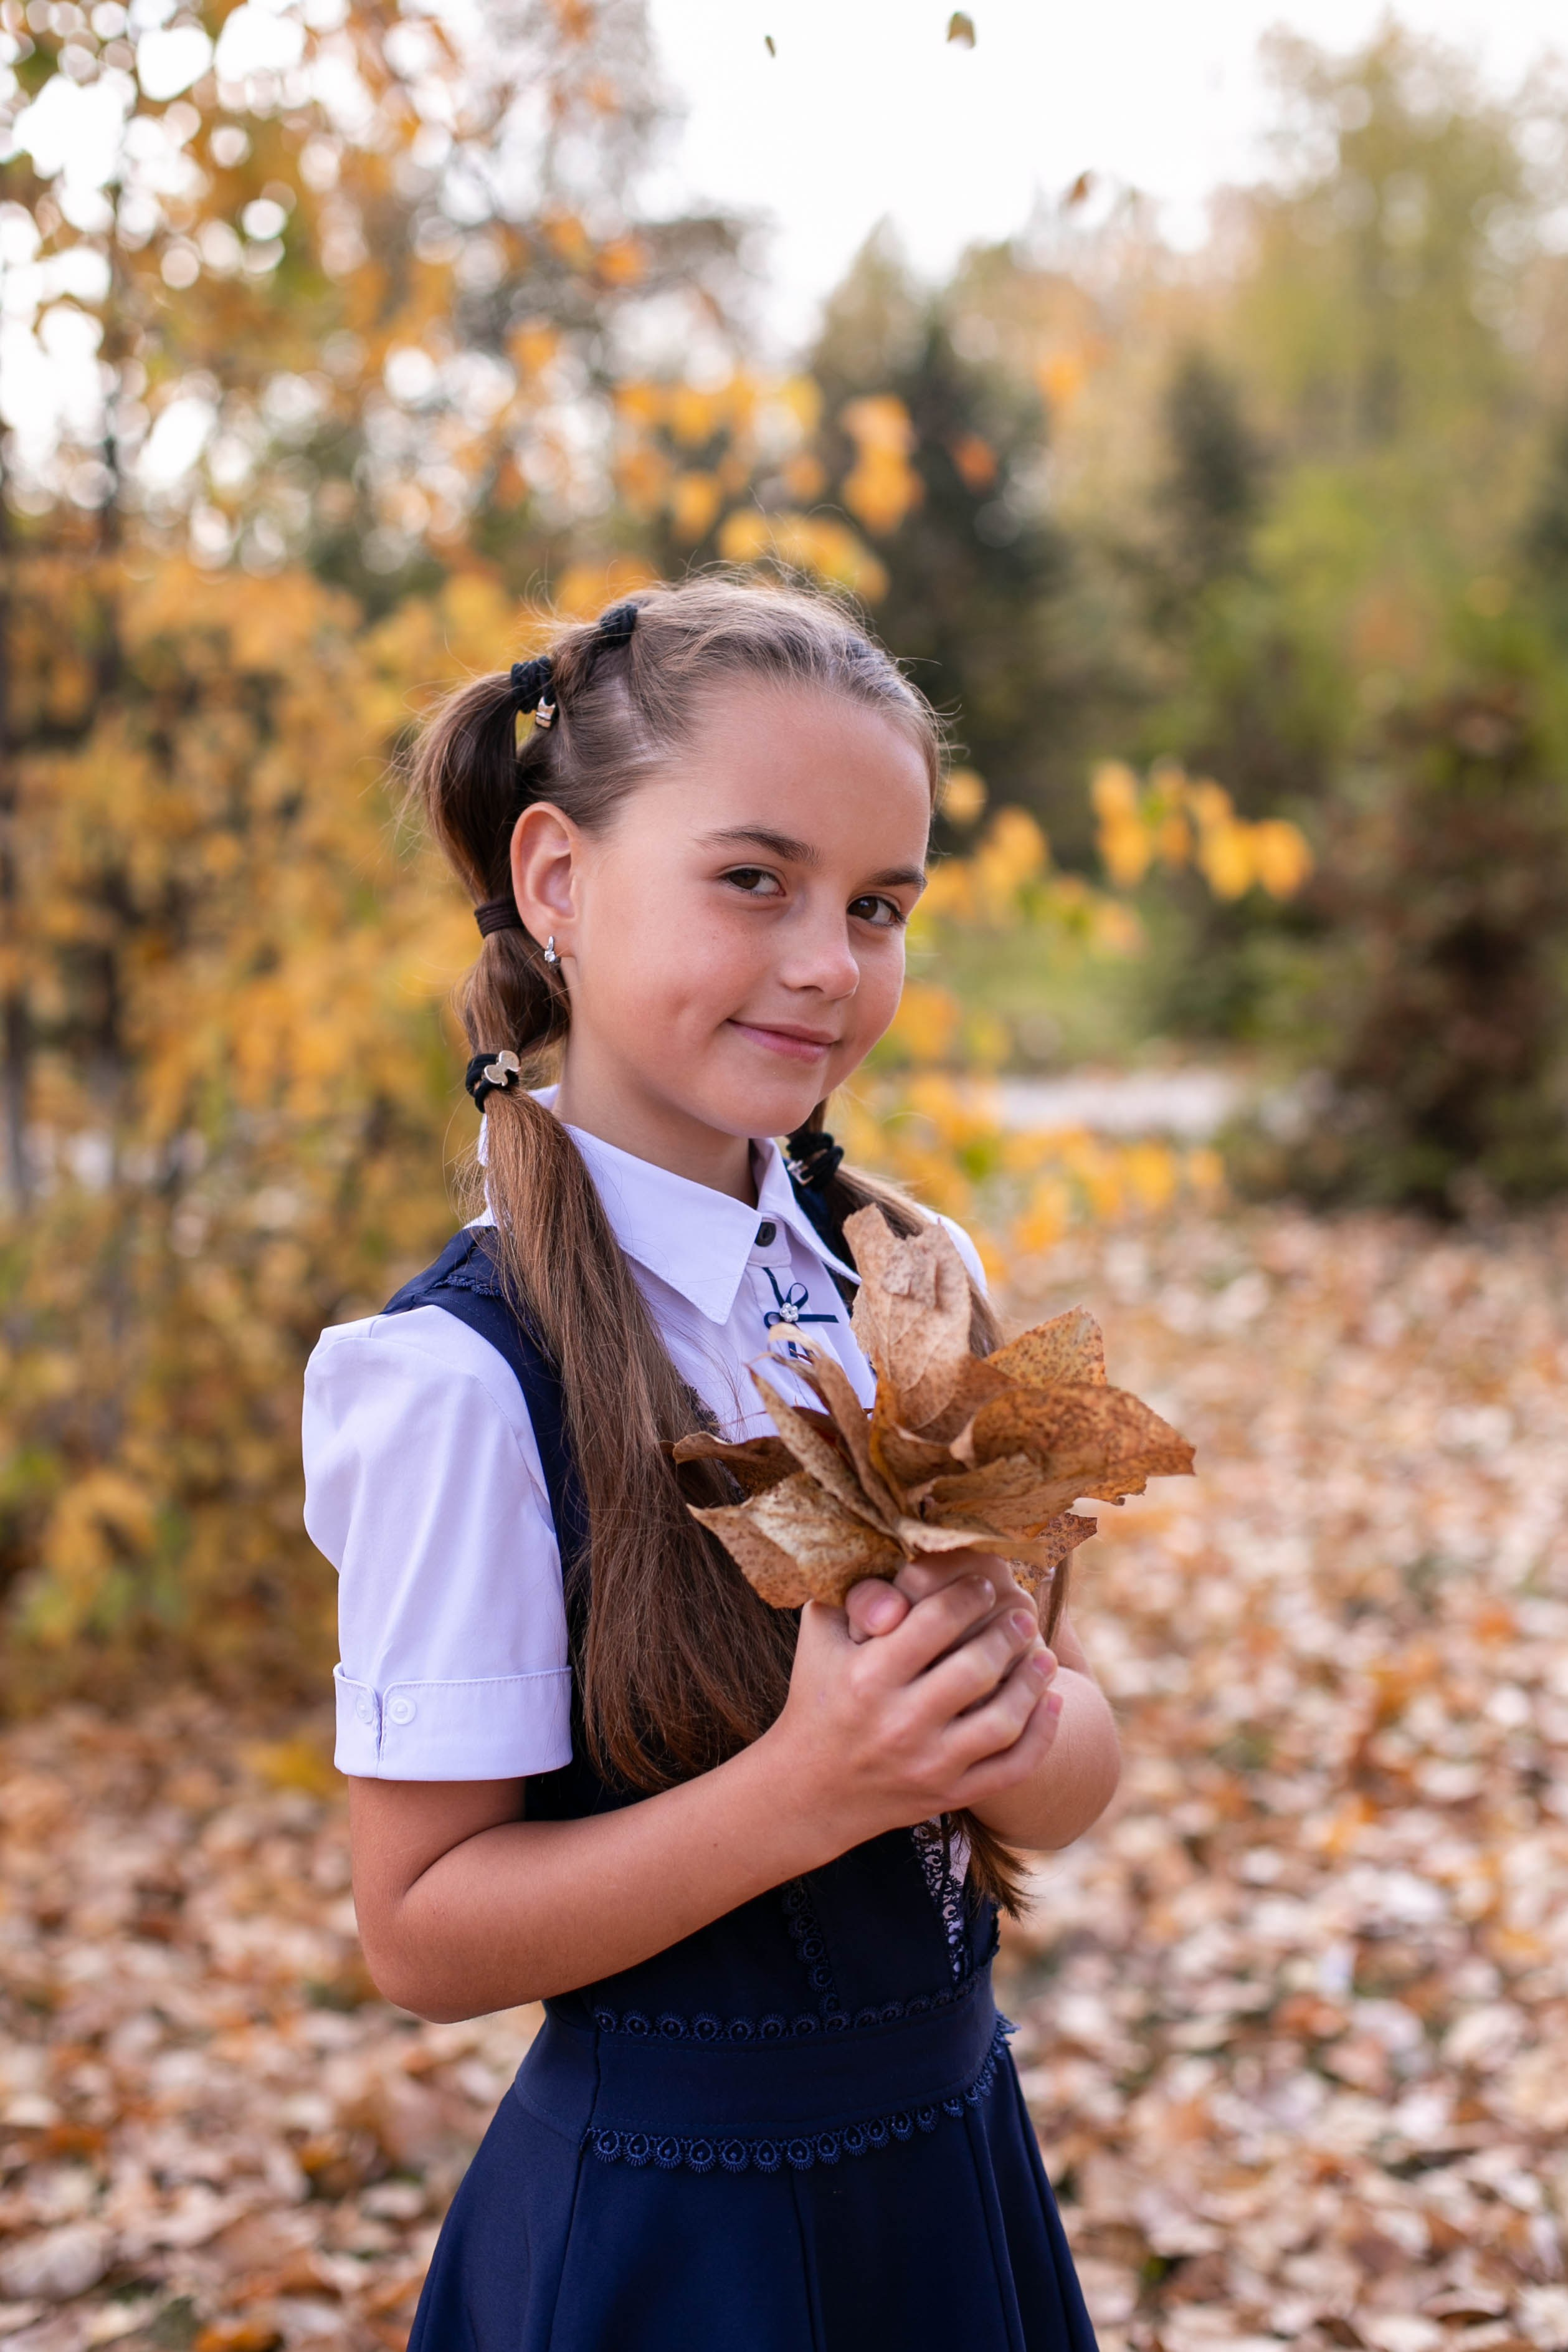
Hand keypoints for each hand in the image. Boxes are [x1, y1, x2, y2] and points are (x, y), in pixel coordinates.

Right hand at [762, 1565, 1061, 1855]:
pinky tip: (1052, 1702)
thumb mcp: (820, 1637)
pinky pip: (1012, 1768)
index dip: (968, 1595)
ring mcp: (928, 1764)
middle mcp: (899, 1723)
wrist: (810, 1790)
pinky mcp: (948, 1795)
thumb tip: (900, 1549)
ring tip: (1044, 1655)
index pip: (935, 1622)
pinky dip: (1041, 1735)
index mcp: (867, 1677)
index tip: (984, 1584)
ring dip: (1032, 1683)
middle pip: (975, 1669)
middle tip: (1022, 1616)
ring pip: (1002, 1722)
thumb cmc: (819, 1695)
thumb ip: (853, 1591)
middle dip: (1007, 1635)